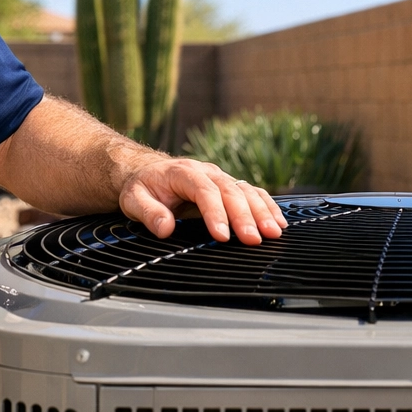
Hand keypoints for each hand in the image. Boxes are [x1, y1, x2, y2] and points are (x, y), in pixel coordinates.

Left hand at [118, 156, 286, 244]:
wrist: (147, 172)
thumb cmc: (142, 187)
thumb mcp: (133, 199)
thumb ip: (148, 212)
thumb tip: (165, 228)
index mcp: (183, 172)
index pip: (204, 191)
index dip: (215, 212)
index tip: (221, 236)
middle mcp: (206, 172)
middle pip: (230, 191)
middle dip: (243, 216)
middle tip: (253, 239)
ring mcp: (220, 178)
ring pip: (245, 191)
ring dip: (261, 212)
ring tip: (273, 233)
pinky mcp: (229, 186)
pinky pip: (252, 193)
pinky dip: (267, 206)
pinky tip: (279, 222)